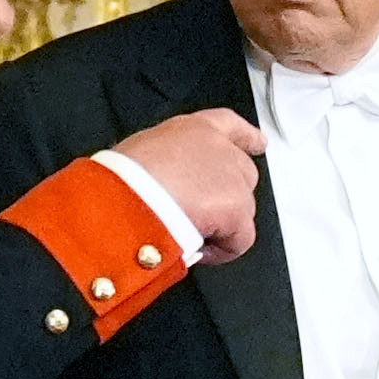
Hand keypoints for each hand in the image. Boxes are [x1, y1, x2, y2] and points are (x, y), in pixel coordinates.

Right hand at [114, 109, 267, 263]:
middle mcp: (218, 147)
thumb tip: (166, 186)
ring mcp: (231, 176)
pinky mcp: (236, 207)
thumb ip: (166, 164)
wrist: (125, 197)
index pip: (230, 126)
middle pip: (243, 173)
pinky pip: (241, 239)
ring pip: (243, 208)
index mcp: (192, 129)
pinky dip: (224, 250)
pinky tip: (200, 252)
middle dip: (227, 197)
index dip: (247, 138)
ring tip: (189, 235)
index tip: (258, 144)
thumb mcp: (141, 156)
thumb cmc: (120, 179)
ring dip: (223, 225)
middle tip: (198, 217)